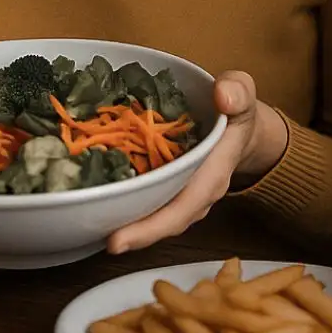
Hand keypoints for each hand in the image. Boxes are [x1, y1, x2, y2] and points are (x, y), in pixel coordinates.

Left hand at [107, 71, 288, 253]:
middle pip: (163, 221)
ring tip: (90, 221)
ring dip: (126, 219)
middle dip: (131, 233)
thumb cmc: (235, 110)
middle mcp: (196, 192)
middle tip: (96, 238)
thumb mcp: (240, 92)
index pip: (182, 208)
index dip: (151, 227)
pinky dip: (126, 198)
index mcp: (213, 174)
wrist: (239, 125)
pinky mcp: (169, 186)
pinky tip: (98, 194)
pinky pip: (148, 197)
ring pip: (154, 213)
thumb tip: (224, 98)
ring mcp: (182, 193)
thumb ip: (237, 91)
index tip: (117, 242)